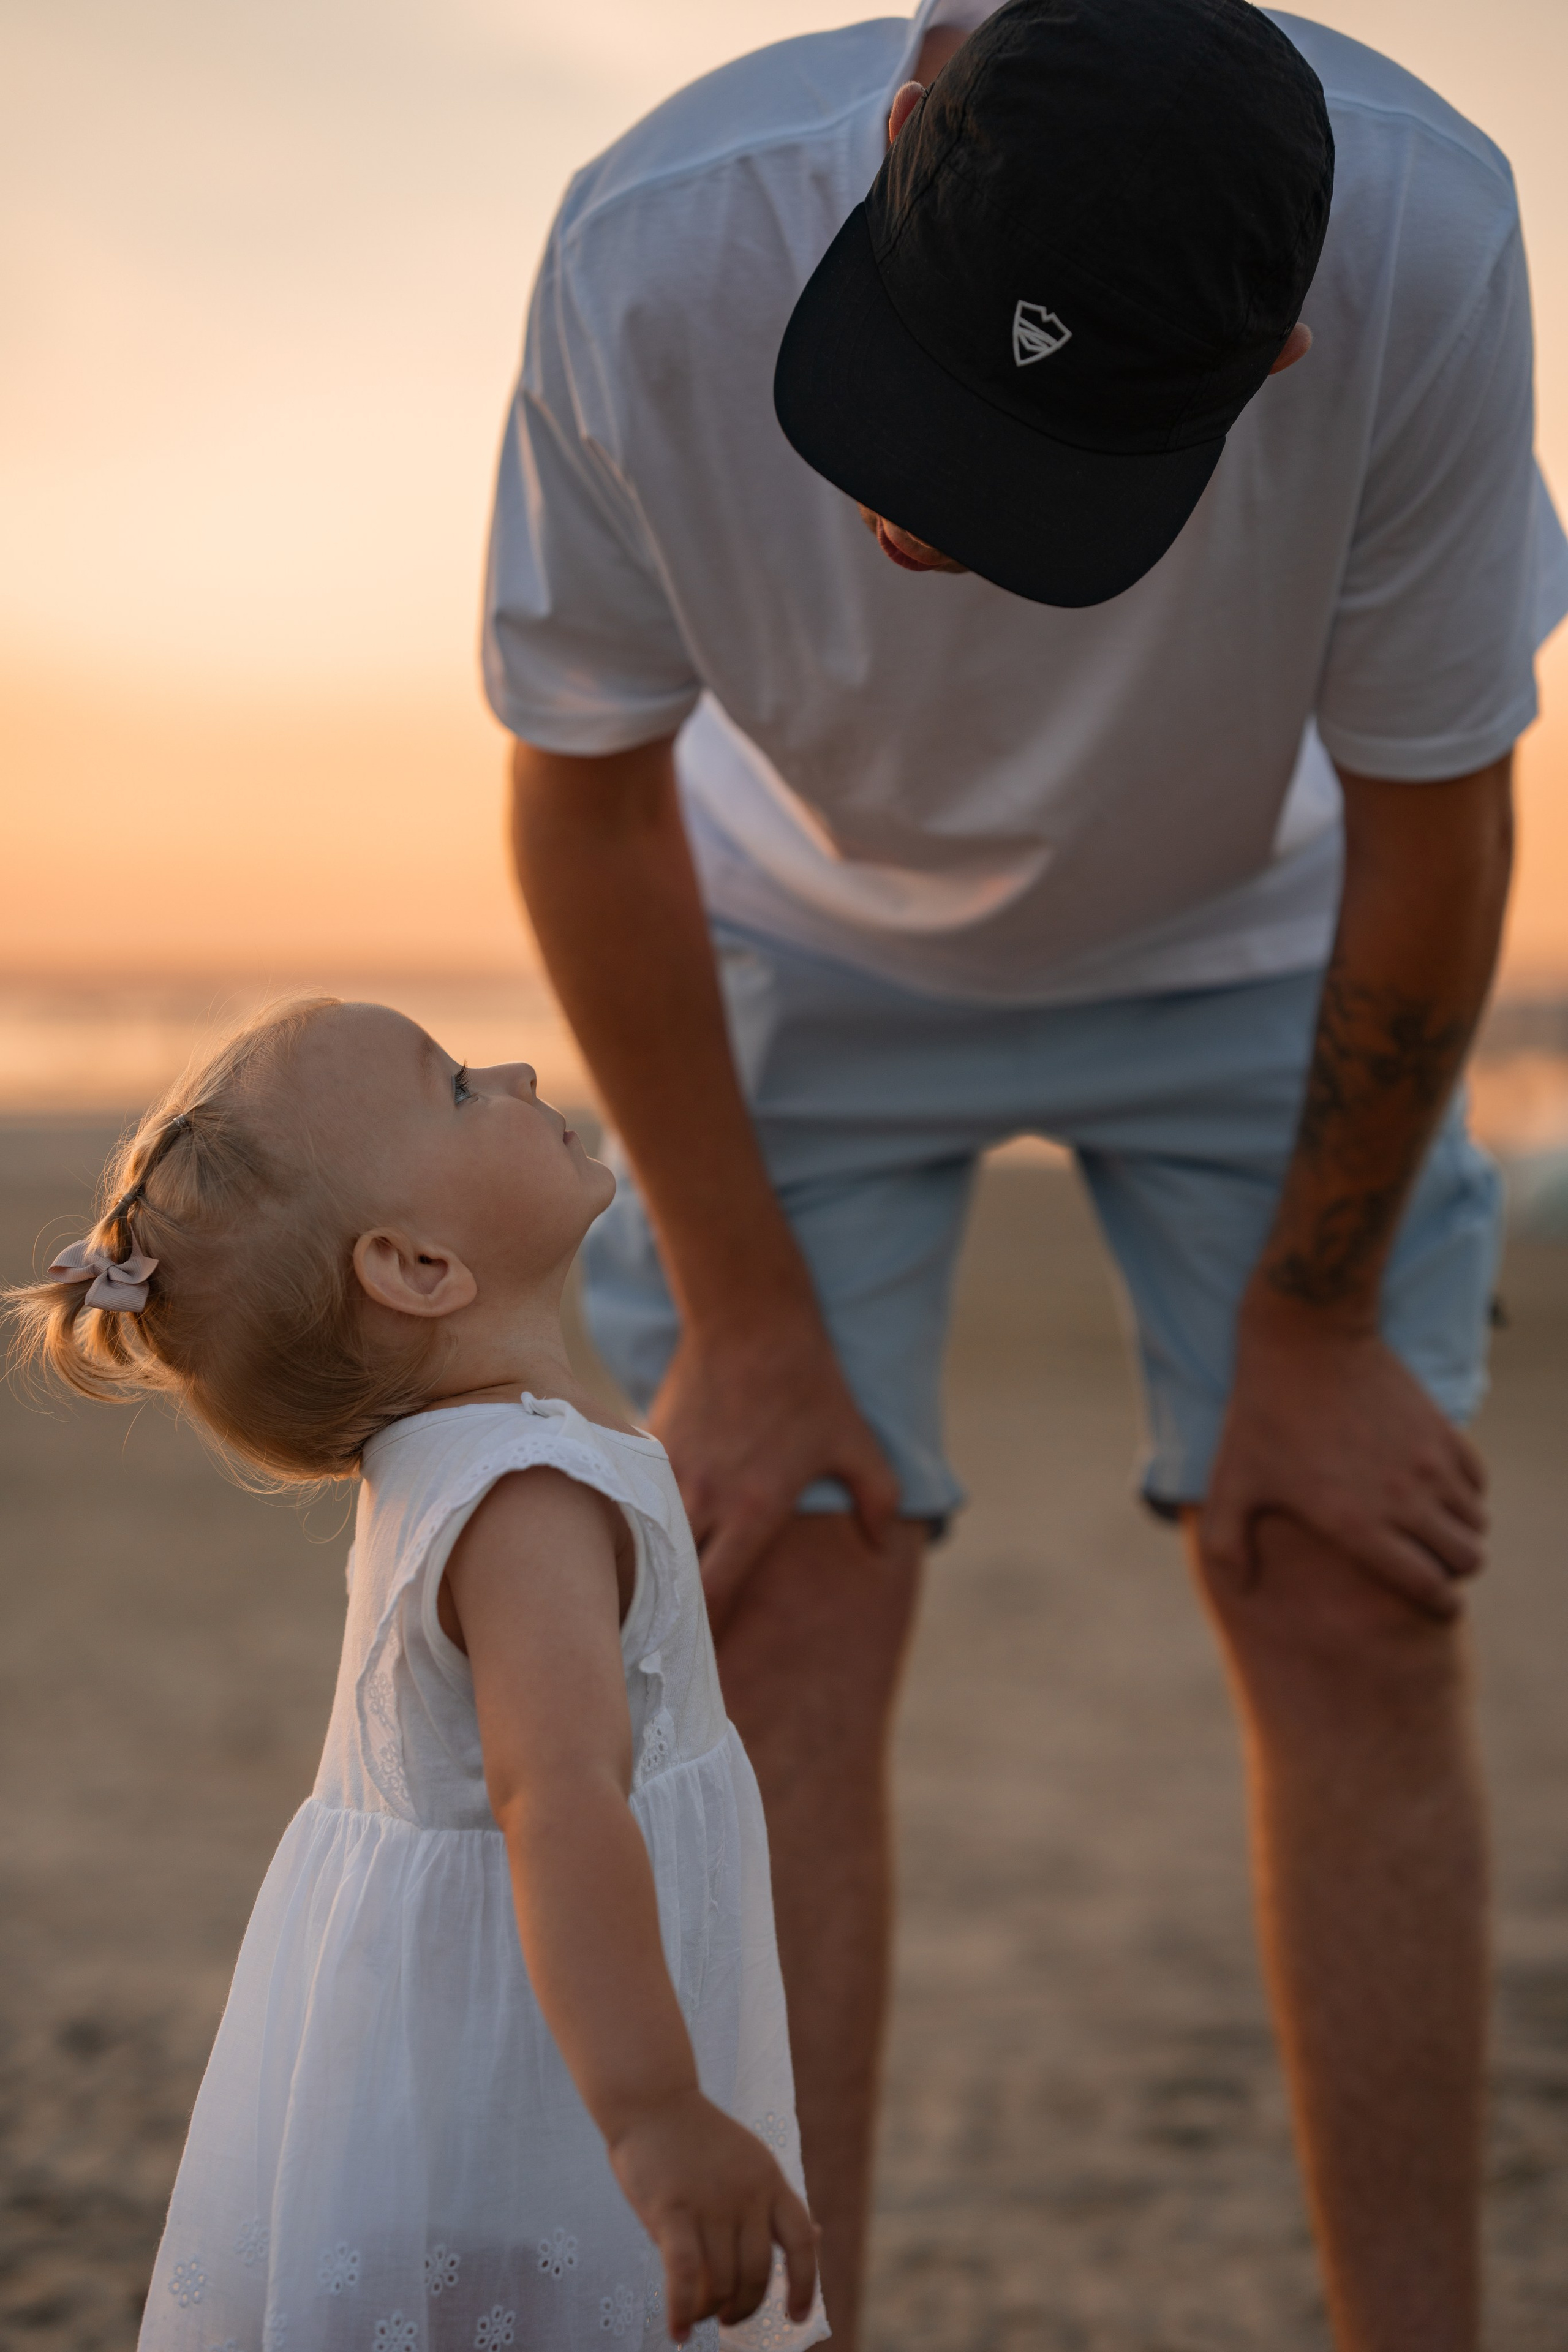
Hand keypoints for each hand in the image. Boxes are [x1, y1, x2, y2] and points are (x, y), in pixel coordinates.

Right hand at [608, 2089, 818, 2340]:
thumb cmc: (699, 2139)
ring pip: (721, 2281)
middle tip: (727, 2317)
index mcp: (770, 2180)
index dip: (805, 2285)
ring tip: (699, 2316)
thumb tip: (819, 2237)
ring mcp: (710, 2201)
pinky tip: (678, 2332)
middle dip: (744, 2307)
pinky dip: (682, 2311)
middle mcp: (747, 2193)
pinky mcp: (672, 2209)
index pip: (803, 2241)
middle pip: (757, 2272)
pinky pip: (684, 2275)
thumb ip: (775, 2204)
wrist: (652, 2099)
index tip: (796, 2317)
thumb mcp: (751, 2163)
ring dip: (710, 2311)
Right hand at [650, 1306, 899, 1623]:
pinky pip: (638, 1501)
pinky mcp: (649, 1448)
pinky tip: (636, 1543)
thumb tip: (882, 1545)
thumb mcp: (857, 1443)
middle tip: (664, 1653)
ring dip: (648, 1577)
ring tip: (643, 1611)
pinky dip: (639, 1525)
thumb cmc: (810, 1386)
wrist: (750, 1319)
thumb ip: (878, 1500)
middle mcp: (704, 1500)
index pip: (714, 1599)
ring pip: (644, 1544)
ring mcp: (669, 1474)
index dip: (705, 1640)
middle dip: (666, 1622)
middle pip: (669, 1585)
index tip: (702, 1667)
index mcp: (753, 1512)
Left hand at [1200, 1291, 1487, 1616]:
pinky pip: (1477, 1481)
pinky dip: (1466, 1494)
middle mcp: (1403, 1499)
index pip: (1427, 1587)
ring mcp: (1428, 1463)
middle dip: (1454, 1572)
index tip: (1439, 1606)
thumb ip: (1226, 1542)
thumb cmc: (1263, 1415)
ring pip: (1476, 1523)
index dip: (1440, 1606)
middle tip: (1432, 1566)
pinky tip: (1437, 1489)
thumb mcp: (1231, 1480)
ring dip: (1461, 1532)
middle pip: (1465, 1559)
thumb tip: (1239, 1588)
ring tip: (1433, 1529)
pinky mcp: (1441, 1430)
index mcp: (1356, 1524)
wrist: (1305, 1340)